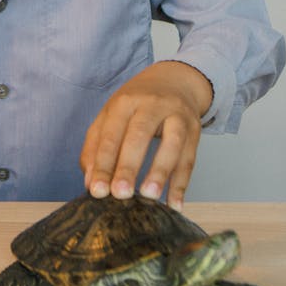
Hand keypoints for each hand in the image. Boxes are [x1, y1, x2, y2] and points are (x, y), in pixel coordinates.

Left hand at [79, 60, 211, 210]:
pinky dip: (182, 183)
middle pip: (139, 135)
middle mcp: (151, 104)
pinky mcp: (194, 129)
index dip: (102, 163)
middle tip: (120, 194)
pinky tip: (174, 205)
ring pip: (171, 143)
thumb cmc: (135, 105)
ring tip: (149, 196)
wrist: (173, 80)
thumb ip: (95, 146)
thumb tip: (90, 182)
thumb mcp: (111, 116)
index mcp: (124, 102)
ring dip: (160, 171)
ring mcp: (176, 115)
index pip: (110, 135)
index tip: (97, 191)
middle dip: (128, 166)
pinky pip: (190, 158)